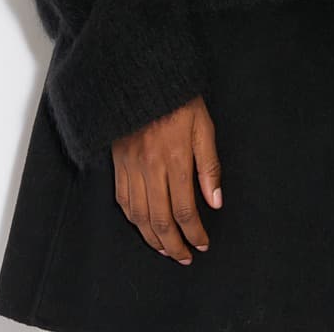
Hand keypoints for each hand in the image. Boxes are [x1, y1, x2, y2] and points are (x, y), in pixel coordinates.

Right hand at [111, 95, 222, 262]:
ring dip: (152, 239)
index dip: (194, 232)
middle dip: (174, 245)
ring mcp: (131, 166)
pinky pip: (122, 200)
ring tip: (166, 249)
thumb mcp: (204, 126)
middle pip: (160, 220)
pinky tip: (142, 226)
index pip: (184, 210)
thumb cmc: (179, 99)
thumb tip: (215, 202)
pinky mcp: (118, 162)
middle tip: (185, 257)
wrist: (144, 76)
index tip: (203, 244)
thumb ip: (209, 166)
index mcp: (174, 158)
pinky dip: (133, 219)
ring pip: (139, 216)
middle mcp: (150, 167)